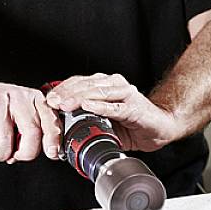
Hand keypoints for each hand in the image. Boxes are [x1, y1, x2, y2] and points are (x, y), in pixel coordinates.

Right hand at [0, 75, 61, 163]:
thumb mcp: (22, 109)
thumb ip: (35, 127)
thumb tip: (46, 151)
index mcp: (32, 97)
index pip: (50, 119)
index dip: (53, 139)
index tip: (51, 153)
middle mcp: (17, 97)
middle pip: (31, 135)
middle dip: (24, 153)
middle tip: (15, 155)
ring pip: (6, 146)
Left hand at [45, 73, 180, 151]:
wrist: (160, 127)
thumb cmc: (133, 122)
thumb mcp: (104, 120)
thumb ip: (87, 118)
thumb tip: (62, 127)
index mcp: (105, 85)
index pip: (79, 82)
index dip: (63, 89)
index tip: (49, 99)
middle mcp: (114, 84)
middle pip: (86, 85)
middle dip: (67, 93)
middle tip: (53, 102)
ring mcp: (125, 93)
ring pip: (97, 92)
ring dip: (79, 98)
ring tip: (66, 104)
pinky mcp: (133, 106)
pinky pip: (114, 106)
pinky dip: (100, 106)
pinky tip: (88, 106)